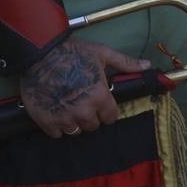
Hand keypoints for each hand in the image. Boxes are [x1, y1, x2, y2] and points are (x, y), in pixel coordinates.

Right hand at [18, 38, 150, 137]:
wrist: (39, 53)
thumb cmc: (72, 52)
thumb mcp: (102, 54)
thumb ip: (125, 63)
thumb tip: (147, 65)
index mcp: (100, 98)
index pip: (110, 118)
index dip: (105, 110)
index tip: (98, 102)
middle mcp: (84, 112)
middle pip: (93, 126)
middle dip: (89, 115)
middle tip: (80, 100)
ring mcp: (64, 118)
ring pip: (75, 131)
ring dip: (73, 121)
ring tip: (67, 105)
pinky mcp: (46, 122)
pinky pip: (57, 133)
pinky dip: (56, 125)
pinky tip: (54, 110)